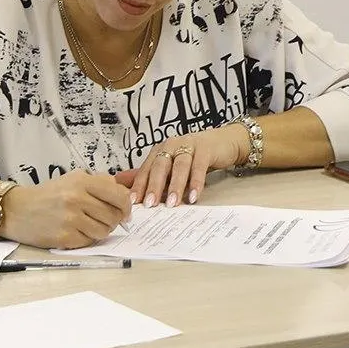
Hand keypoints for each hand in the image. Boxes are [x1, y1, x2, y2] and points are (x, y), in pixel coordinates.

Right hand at [0, 171, 132, 249]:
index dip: (126, 206)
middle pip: (114, 216)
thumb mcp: (71, 179)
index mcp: (81, 181)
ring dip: (100, 231)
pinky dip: (86, 239)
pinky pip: (89, 242)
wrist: (16, 210)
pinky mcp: (65, 237)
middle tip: (103, 220)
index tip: (124, 212)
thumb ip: (98, 183)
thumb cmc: (46, 196)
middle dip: (113, 220)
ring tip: (86, 225)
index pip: (119, 196)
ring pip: (104, 231)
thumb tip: (124, 195)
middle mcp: (77, 198)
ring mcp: (71, 219)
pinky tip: (74, 231)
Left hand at [115, 125, 248, 207]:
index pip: (146, 169)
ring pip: (179, 166)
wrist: (223, 143)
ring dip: (175, 186)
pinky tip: (193, 196)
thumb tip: (125, 188)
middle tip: (150, 204)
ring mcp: (189, 145)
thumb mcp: (172, 166)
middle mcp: (171, 145)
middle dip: (153, 186)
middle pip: (159, 166)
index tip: (133, 202)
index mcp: (159, 150)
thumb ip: (153, 177)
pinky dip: (196, 182)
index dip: (139, 185)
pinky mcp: (206, 149)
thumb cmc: (194, 157)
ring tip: (172, 203)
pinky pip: (199, 167)